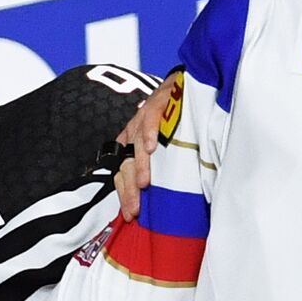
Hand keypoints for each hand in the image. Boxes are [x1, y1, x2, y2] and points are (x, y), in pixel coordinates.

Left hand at [115, 71, 181, 220]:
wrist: (179, 85)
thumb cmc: (171, 120)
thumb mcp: (161, 146)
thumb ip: (158, 167)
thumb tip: (161, 198)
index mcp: (129, 145)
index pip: (121, 173)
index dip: (124, 194)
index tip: (130, 215)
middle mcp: (132, 134)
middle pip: (126, 165)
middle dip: (129, 189)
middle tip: (135, 210)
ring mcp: (143, 119)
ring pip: (137, 146)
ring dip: (140, 166)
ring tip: (144, 184)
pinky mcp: (157, 105)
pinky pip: (151, 121)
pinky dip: (151, 133)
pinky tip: (152, 147)